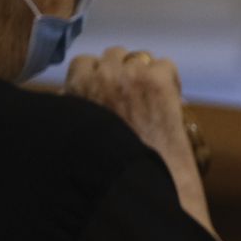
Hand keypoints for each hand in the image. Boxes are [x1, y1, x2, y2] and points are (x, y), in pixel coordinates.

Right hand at [65, 47, 209, 225]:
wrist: (137, 186)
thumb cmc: (106, 171)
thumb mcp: (75, 135)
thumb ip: (71, 112)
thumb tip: (68, 98)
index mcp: (75, 89)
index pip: (83, 62)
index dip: (100, 75)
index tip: (112, 92)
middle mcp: (99, 78)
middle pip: (112, 55)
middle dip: (124, 71)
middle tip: (137, 96)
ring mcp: (129, 77)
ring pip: (139, 56)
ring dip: (146, 72)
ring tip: (153, 99)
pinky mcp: (156, 82)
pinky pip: (166, 65)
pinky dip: (171, 80)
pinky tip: (171, 101)